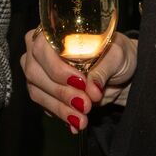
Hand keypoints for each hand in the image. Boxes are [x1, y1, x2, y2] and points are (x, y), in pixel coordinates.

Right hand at [21, 28, 135, 134]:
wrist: (120, 74)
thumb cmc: (117, 54)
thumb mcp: (116, 56)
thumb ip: (102, 69)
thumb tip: (92, 89)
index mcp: (54, 32)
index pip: (42, 48)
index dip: (58, 68)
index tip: (80, 83)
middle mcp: (40, 50)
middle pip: (35, 72)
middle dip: (61, 92)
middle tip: (86, 105)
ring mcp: (38, 72)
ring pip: (37, 92)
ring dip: (61, 108)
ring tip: (83, 119)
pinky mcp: (43, 92)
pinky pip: (45, 106)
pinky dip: (61, 115)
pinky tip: (76, 123)